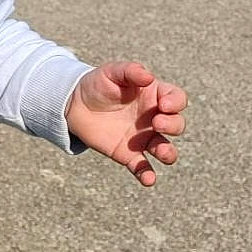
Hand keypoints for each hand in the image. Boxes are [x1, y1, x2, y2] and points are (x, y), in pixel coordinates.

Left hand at [65, 62, 186, 187]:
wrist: (75, 104)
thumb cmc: (98, 84)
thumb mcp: (111, 72)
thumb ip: (130, 71)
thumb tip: (148, 77)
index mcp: (154, 95)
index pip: (177, 98)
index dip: (176, 102)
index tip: (164, 104)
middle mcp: (153, 118)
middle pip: (176, 124)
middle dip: (172, 125)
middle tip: (156, 123)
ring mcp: (143, 138)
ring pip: (165, 149)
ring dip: (168, 153)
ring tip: (162, 152)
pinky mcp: (129, 154)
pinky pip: (143, 167)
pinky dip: (148, 175)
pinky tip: (148, 179)